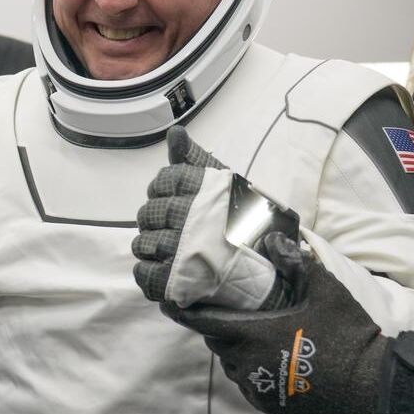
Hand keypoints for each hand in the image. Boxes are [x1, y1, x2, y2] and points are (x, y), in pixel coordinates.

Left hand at [132, 126, 291, 311]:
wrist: (269, 271)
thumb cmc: (243, 226)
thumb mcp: (223, 186)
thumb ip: (194, 159)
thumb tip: (175, 133)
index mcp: (208, 192)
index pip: (166, 180)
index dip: (161, 189)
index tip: (170, 197)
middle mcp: (195, 219)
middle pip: (150, 213)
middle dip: (154, 218)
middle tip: (169, 226)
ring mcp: (185, 251)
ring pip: (144, 242)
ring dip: (149, 244)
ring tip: (166, 246)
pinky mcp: (179, 281)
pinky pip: (146, 273)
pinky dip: (147, 271)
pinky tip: (161, 267)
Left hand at [162, 231, 387, 413]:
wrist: (370, 387)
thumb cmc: (346, 334)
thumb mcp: (324, 289)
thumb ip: (294, 262)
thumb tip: (271, 237)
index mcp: (253, 334)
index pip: (203, 322)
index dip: (183, 312)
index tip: (169, 302)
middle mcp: (248, 365)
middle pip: (217, 343)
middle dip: (218, 327)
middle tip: (231, 312)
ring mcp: (258, 389)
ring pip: (233, 366)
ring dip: (236, 350)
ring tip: (256, 335)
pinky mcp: (270, 407)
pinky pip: (250, 385)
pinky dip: (253, 371)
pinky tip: (273, 361)